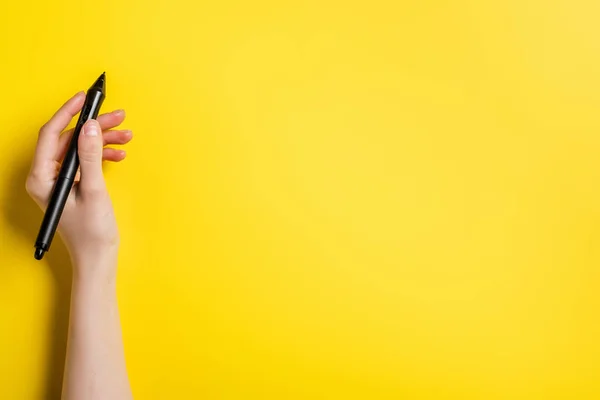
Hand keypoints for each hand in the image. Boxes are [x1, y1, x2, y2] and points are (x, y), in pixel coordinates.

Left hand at [26, 92, 131, 277]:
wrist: (97, 257)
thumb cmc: (91, 232)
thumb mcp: (94, 191)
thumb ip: (91, 156)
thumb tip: (90, 126)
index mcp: (41, 178)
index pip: (51, 134)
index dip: (69, 113)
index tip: (85, 98)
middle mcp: (46, 176)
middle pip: (68, 139)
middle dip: (94, 127)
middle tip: (117, 116)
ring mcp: (58, 180)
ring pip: (80, 148)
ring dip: (103, 140)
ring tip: (125, 135)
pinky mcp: (71, 184)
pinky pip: (85, 160)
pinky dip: (102, 155)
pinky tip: (119, 154)